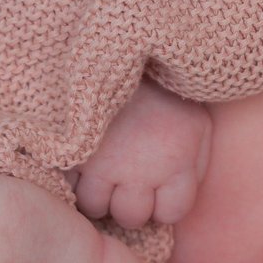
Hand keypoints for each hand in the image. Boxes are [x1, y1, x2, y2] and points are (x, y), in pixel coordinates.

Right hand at [65, 77, 210, 228]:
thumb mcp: (196, 122)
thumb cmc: (161, 89)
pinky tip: (78, 156)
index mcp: (178, 160)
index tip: (155, 189)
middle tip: (122, 178)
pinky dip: (69, 175)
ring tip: (99, 166)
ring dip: (94, 191)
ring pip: (94, 205)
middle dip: (126, 201)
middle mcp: (142, 168)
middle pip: (130, 216)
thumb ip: (195, 164)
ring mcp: (103, 162)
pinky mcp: (69, 150)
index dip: (162, 205)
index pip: (172, 212)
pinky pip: (66, 183)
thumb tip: (180, 198)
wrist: (121, 46)